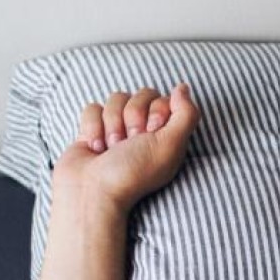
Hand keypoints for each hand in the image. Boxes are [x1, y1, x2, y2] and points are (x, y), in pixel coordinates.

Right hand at [52, 84, 199, 213]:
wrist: (92, 192)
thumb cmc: (133, 173)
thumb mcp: (171, 145)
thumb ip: (187, 113)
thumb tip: (183, 87)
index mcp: (165, 135)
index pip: (164, 98)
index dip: (156, 111)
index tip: (151, 133)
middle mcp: (143, 131)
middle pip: (140, 94)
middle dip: (133, 118)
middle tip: (129, 143)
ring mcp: (117, 129)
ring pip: (116, 98)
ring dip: (113, 124)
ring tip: (111, 149)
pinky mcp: (93, 130)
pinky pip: (93, 107)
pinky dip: (93, 127)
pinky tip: (95, 148)